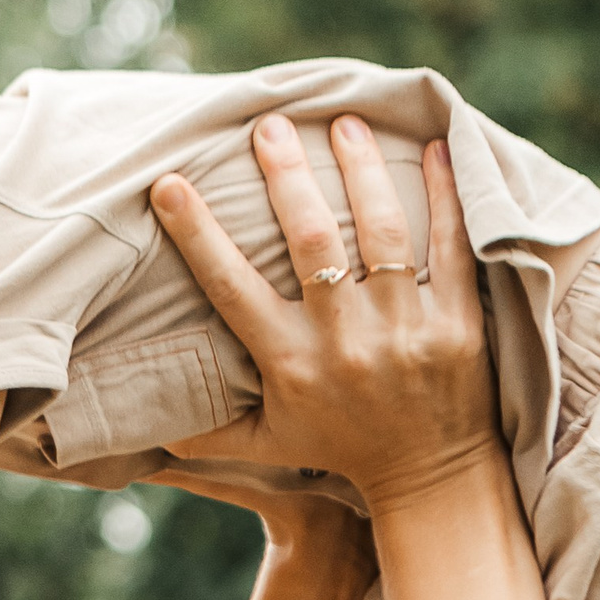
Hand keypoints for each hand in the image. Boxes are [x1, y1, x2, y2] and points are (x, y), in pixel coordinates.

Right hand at [151, 120, 495, 508]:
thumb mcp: (267, 443)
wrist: (432, 478)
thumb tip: (142, 426)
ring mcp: (404, 331)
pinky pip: (449, 248)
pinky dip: (444, 195)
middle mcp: (344, 343)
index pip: (232, 287)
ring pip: (381, 233)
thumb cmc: (340, 449)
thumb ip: (207, 431)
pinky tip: (434, 149)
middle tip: (269, 124)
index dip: (198, 233)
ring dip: (360, 169)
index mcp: (290, 363)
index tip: (169, 183)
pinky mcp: (458, 325)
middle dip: (287, 176)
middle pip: (312, 242)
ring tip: (343, 121)